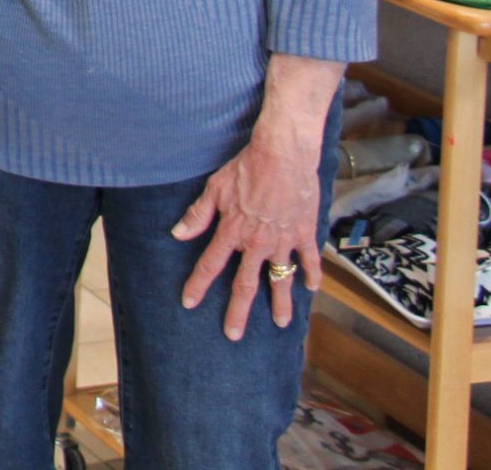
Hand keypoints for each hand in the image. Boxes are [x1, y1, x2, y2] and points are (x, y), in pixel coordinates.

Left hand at [172, 131, 324, 338]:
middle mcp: (257, 243)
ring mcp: (283, 241)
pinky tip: (311, 289)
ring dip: (280, 303)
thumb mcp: (214, 188)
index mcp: (232, 232)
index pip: (209, 265)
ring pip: (280, 280)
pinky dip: (312, 275)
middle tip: (233, 335)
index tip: (189, 303)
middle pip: (245, 284)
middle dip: (237, 312)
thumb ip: (198, 215)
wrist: (282, 154)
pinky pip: (309, 260)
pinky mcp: (305, 233)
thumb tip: (178, 234)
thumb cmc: (245, 167)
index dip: (198, 285)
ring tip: (280, 324)